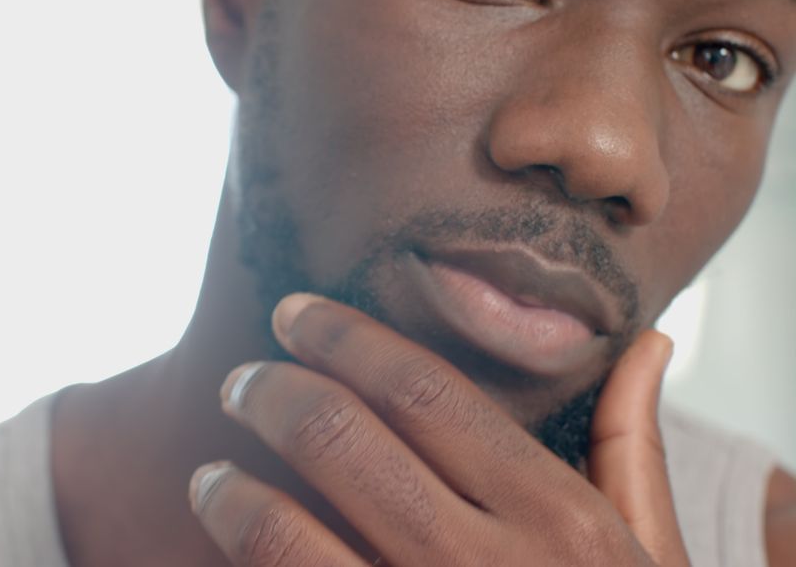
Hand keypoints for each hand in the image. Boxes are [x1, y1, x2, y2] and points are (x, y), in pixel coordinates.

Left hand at [189, 293, 689, 565]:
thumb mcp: (648, 555)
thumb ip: (631, 451)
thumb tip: (645, 345)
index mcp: (558, 520)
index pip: (422, 389)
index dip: (342, 337)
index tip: (295, 314)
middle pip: (337, 438)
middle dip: (268, 391)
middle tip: (242, 381)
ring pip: (282, 534)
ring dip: (227, 490)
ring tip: (209, 472)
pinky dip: (239, 560)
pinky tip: (231, 546)